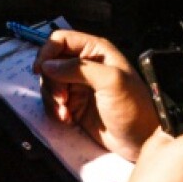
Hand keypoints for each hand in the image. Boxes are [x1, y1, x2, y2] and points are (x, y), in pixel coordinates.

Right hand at [33, 30, 159, 160]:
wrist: (141, 140)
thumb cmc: (134, 107)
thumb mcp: (112, 82)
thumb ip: (79, 68)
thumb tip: (48, 65)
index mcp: (96, 51)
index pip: (61, 40)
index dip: (48, 52)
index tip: (41, 70)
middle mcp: (85, 65)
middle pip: (51, 63)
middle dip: (51, 82)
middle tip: (62, 98)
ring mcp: (78, 86)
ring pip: (49, 84)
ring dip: (52, 99)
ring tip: (65, 113)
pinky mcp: (75, 105)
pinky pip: (53, 102)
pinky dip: (55, 111)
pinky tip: (67, 119)